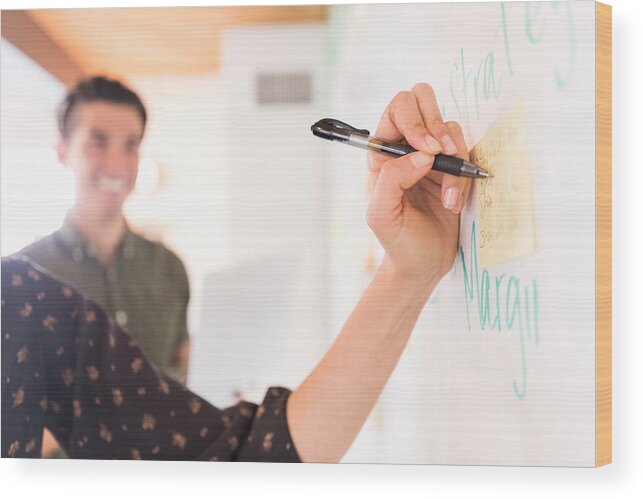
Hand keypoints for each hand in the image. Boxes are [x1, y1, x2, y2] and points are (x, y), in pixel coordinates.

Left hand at [366, 83, 471, 284]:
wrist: (423, 265)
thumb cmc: (397, 241)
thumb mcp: (382, 215)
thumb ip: (392, 179)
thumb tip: (421, 154)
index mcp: (382, 153)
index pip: (398, 110)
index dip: (415, 123)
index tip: (427, 152)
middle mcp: (406, 148)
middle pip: (422, 99)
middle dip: (437, 124)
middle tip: (441, 155)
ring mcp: (433, 156)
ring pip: (451, 128)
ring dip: (454, 161)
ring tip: (448, 198)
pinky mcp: (455, 169)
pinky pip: (467, 153)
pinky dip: (465, 177)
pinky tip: (454, 203)